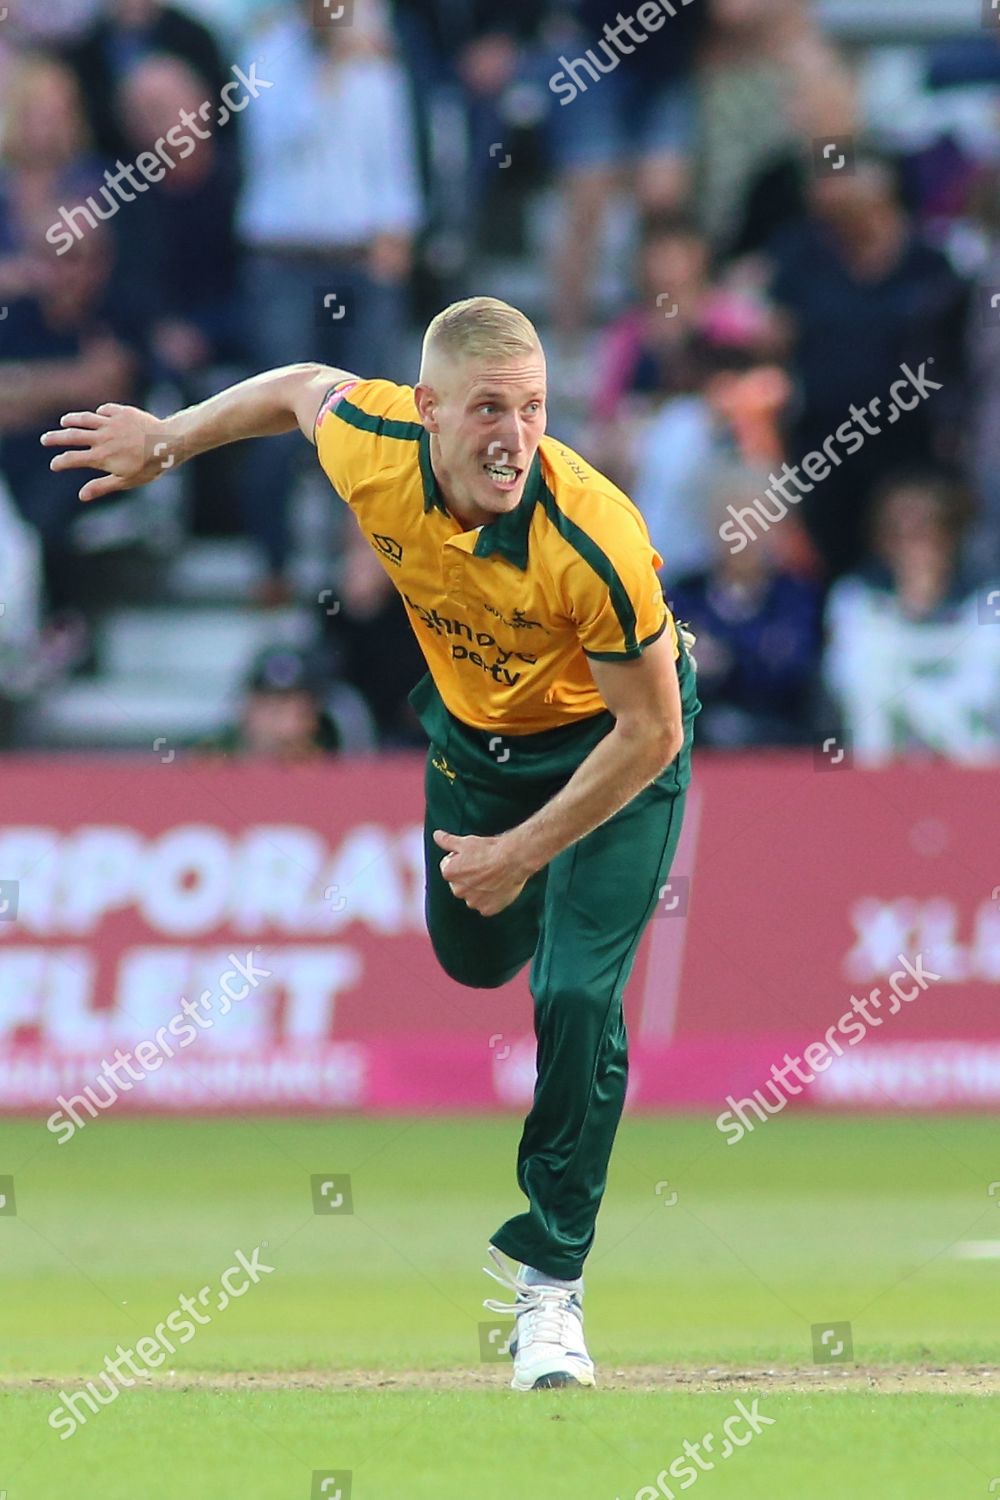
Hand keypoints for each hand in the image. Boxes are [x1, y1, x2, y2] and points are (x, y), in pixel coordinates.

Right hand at [40, 405, 182, 501]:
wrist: (167, 443)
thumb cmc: (149, 466)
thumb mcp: (125, 481)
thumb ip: (101, 486)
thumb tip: (81, 496)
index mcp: (100, 457)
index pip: (72, 459)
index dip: (60, 463)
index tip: (54, 465)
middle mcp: (101, 438)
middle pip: (71, 436)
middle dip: (56, 438)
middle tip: (45, 439)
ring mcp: (110, 423)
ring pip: (85, 419)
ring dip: (72, 420)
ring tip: (64, 421)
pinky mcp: (122, 412)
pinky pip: (105, 410)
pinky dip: (99, 413)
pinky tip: (98, 415)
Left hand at [433, 829, 530, 916]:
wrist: (513, 860)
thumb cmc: (489, 849)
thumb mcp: (466, 842)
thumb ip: (447, 841)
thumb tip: (436, 835)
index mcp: (449, 873)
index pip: (449, 866)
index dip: (461, 859)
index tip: (475, 856)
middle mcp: (457, 890)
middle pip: (460, 883)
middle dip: (468, 876)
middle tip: (484, 866)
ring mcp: (473, 902)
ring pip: (473, 896)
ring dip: (479, 889)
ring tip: (493, 876)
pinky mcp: (487, 909)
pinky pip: (486, 905)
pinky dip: (491, 899)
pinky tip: (499, 887)